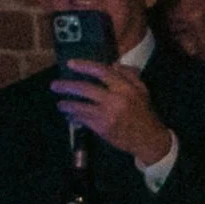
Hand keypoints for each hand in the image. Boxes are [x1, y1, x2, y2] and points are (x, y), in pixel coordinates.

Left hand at [50, 58, 173, 169]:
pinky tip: (70, 116)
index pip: (101, 71)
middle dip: (67, 86)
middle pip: (85, 89)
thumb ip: (128, 75)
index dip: (84, 66)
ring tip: (60, 104)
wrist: (149, 139)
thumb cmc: (144, 113)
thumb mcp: (142, 90)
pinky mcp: (103, 129)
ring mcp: (107, 115)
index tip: (70, 64)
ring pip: (81, 106)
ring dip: (67, 105)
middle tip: (54, 85)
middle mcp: (115, 100)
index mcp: (125, 88)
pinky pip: (84, 120)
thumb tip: (113, 64)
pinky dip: (75, 118)